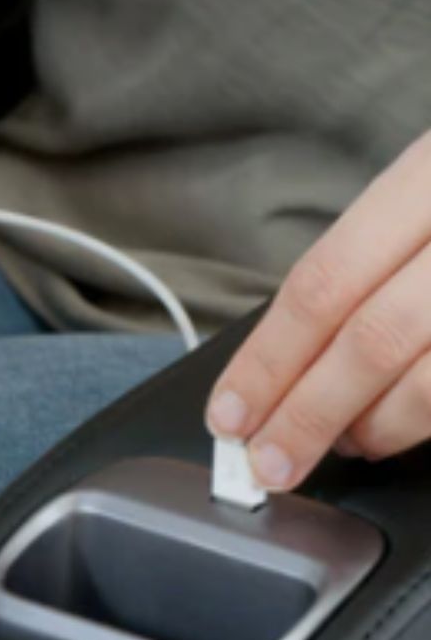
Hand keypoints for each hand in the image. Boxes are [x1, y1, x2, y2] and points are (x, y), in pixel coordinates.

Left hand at [205, 131, 430, 490]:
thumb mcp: (418, 195)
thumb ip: (360, 268)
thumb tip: (277, 363)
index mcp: (427, 178)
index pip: (322, 284)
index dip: (266, 360)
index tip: (229, 413)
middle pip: (370, 340)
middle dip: (305, 414)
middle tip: (266, 461)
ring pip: (427, 382)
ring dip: (367, 428)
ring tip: (337, 443)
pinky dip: (415, 426)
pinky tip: (389, 431)